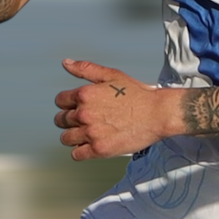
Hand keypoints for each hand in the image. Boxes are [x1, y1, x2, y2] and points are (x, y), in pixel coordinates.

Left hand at [54, 59, 174, 160]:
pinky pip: (76, 154)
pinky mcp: (99, 149)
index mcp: (85, 94)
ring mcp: (91, 133)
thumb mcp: (111, 75)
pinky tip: (90, 146)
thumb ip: (86, 69)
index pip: (60, 101)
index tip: (76, 107)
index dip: (67, 104)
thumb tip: (66, 63)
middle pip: (61, 120)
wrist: (157, 114)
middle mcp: (84, 114)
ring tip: (87, 134)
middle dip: (70, 120)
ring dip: (73, 136)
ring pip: (66, 138)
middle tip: (85, 121)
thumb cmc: (138, 94)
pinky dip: (80, 151)